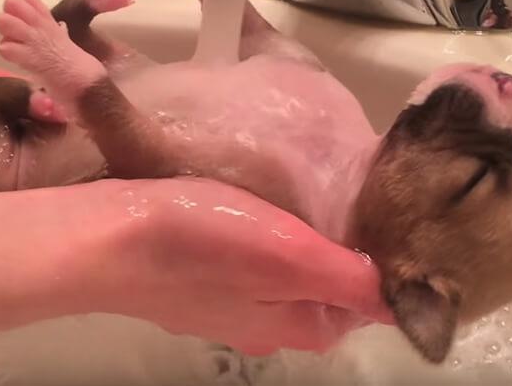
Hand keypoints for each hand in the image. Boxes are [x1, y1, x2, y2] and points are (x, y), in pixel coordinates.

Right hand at [84, 178, 393, 354]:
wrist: (104, 238)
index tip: (381, 212)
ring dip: (290, 234)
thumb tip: (407, 298)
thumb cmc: (203, 242)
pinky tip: (240, 199)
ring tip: (294, 185)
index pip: (363, 302)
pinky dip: (248, 231)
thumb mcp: (291, 256)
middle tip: (340, 187)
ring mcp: (219, 305)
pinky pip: (236, 257)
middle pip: (318, 285)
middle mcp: (261, 325)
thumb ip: (349, 278)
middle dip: (333, 243)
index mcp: (296, 326)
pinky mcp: (186, 279)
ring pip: (276, 269)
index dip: (378, 260)